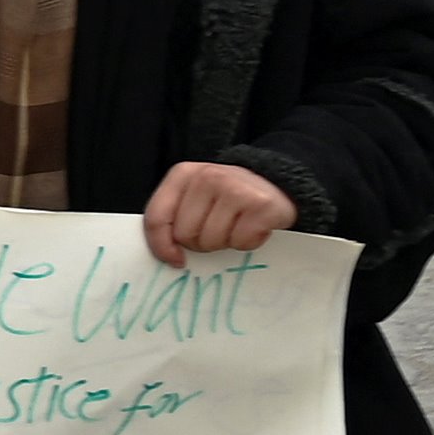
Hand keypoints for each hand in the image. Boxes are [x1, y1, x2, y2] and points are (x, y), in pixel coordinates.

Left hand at [139, 161, 296, 263]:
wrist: (277, 184)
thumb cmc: (229, 198)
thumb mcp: (195, 198)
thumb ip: (173, 219)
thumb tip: (167, 256)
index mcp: (183, 174)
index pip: (156, 218)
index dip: (161, 246)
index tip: (175, 259)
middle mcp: (207, 177)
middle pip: (184, 235)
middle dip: (200, 242)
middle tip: (218, 229)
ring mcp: (234, 188)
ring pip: (211, 242)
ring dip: (225, 242)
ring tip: (236, 225)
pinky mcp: (260, 204)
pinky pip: (240, 243)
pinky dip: (248, 242)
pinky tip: (253, 226)